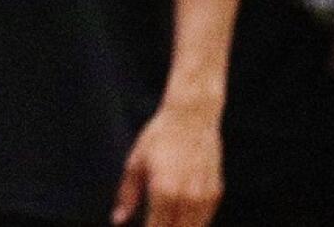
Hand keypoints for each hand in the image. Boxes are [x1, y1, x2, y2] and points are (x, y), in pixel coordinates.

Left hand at [112, 100, 221, 225]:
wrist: (191, 118)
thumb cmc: (158, 138)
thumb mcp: (135, 163)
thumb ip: (127, 196)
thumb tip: (117, 220)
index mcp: (163, 192)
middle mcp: (187, 199)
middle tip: (153, 225)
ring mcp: (204, 198)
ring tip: (164, 222)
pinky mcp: (216, 193)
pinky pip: (204, 219)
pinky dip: (193, 223)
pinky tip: (179, 220)